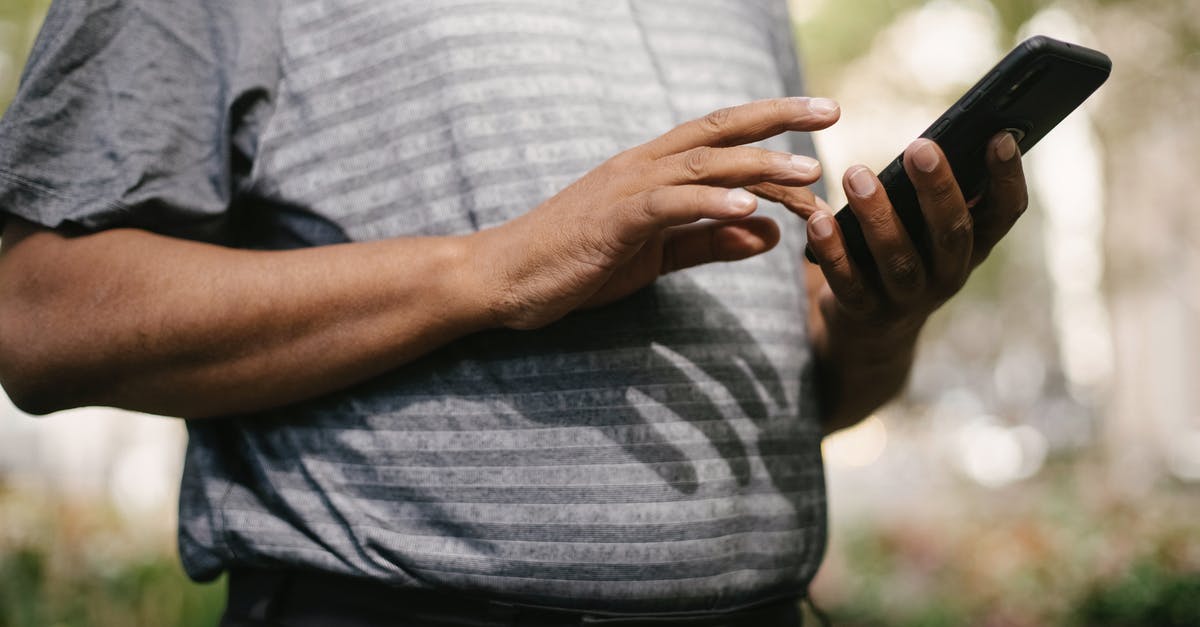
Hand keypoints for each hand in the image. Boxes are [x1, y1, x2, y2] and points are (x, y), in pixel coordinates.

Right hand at [467, 97, 840, 329]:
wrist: (504, 278)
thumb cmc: (575, 263)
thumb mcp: (655, 256)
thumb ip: (710, 241)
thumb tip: (768, 232)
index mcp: (652, 171)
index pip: (720, 140)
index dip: (770, 129)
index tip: (818, 126)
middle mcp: (642, 167)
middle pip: (719, 134)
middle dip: (776, 121)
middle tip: (830, 112)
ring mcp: (625, 189)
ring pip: (702, 166)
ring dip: (757, 167)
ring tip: (805, 171)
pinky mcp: (611, 220)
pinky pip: (667, 205)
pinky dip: (710, 203)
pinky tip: (749, 209)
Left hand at [803, 132, 1028, 340]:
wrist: (870, 332)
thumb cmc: (902, 255)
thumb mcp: (925, 231)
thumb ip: (931, 195)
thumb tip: (928, 141)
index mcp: (973, 248)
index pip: (1004, 214)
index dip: (1008, 178)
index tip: (1000, 136)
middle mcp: (949, 275)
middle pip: (952, 233)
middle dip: (938, 189)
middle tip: (920, 148)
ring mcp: (908, 299)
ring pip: (899, 259)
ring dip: (878, 215)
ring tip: (856, 174)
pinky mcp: (865, 313)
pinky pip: (850, 283)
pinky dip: (834, 251)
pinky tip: (818, 221)